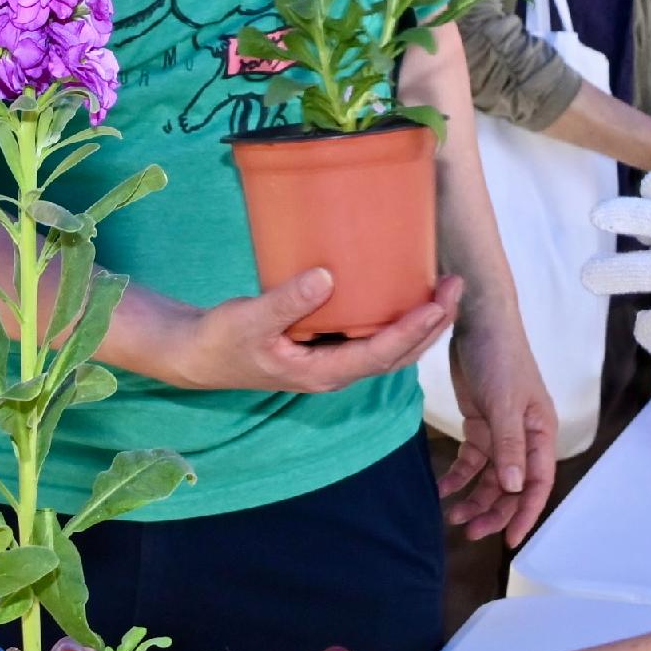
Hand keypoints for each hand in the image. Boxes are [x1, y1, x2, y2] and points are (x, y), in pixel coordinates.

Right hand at [152, 268, 457, 393]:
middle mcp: (335, 372)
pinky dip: (395, 317)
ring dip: (420, 322)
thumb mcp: (248, 318)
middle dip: (432, 324)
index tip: (438, 304)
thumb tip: (326, 277)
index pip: (380, 355)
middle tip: (456, 287)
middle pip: (397, 354)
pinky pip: (372, 335)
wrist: (194, 355)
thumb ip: (286, 300)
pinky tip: (403, 292)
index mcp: (322, 373)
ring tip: (445, 290)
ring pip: (389, 347)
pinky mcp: (325, 346)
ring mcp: (332, 361)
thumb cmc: (219, 341)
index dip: (412, 331)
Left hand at [434, 299, 556, 544]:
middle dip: (494, 511)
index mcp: (541, 433)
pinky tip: (443, 488)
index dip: (525, 513)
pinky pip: (472, 459)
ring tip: (452, 516)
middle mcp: (525, 437)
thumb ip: (509, 447)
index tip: (511, 541)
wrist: (477, 320)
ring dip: (474, 497)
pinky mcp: (480, 423)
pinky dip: (459, 475)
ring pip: (491, 477)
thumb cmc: (500, 357)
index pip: (537, 483)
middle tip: (469, 532)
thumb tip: (513, 488)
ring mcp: (502, 431)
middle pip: (513, 486)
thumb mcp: (504, 403)